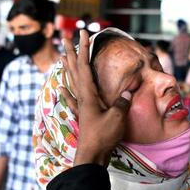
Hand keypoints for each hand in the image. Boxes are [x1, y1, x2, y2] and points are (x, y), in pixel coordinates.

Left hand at [61, 31, 131, 166]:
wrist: (92, 156)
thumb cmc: (104, 136)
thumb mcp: (117, 117)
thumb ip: (122, 101)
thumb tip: (129, 89)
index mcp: (89, 94)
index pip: (85, 65)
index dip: (85, 48)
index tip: (84, 33)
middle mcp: (82, 96)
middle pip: (75, 69)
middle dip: (72, 51)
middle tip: (66, 36)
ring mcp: (81, 106)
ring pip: (72, 81)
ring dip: (68, 67)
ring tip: (62, 56)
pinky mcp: (83, 116)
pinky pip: (72, 100)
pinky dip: (66, 92)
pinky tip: (60, 88)